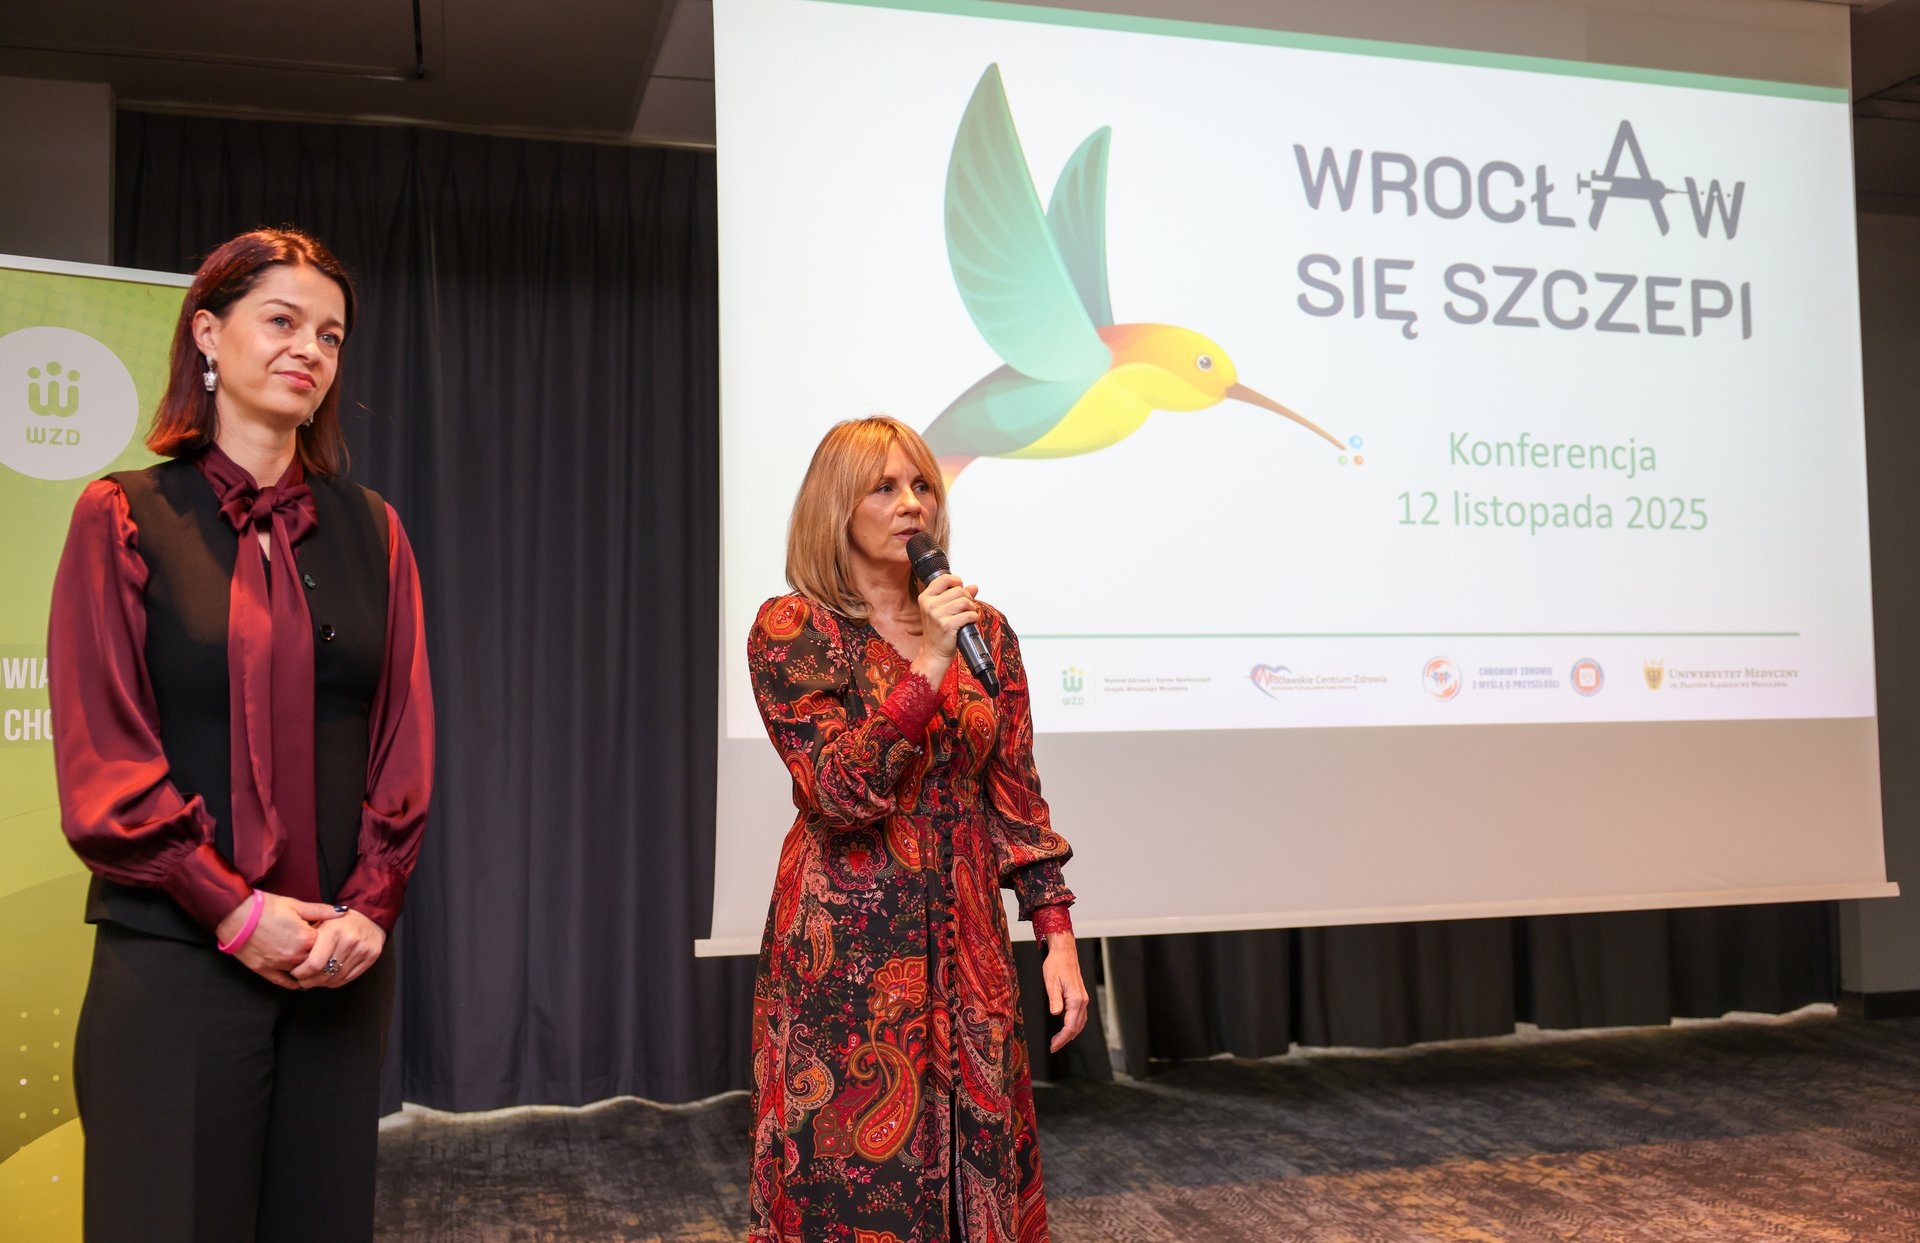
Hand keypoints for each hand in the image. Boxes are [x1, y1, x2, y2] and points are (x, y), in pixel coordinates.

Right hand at [217, 892, 343, 989]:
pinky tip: (300, 981)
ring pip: (302, 974)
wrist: (236, 915)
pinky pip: (284, 982)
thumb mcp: (296, 905)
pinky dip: (293, 982)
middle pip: (317, 962)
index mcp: (306, 938)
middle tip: (323, 955)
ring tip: (313, 967)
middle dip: (321, 958)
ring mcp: (279, 965)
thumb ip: (322, 911)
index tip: (329, 940)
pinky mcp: (264, 971)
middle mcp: (295, 955)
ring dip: (308, 971)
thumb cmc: (266, 907)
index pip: (328, 947)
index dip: (329, 942)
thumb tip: (343, 911)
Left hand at [292, 908, 386, 988]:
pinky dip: (334, 982)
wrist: (370, 917)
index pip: (314, 963)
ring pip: (335, 979)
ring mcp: (362, 950)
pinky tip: (327, 977)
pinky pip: (347, 978)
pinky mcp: (371, 957)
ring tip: (313, 979)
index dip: (301, 973)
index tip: (295, 973)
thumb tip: (292, 960)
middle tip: (302, 980)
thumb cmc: (340, 921)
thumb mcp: (321, 922)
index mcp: (334, 931)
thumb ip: (308, 938)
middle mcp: (350, 941)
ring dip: (321, 983)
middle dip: (309, 980)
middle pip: (324, 973)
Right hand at [912, 573, 981, 681]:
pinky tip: (969, 622)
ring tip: (967, 614)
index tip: (960, 588)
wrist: (933, 653)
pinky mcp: (947, 625)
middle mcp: (929, 605)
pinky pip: (968, 615)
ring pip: (965, 601)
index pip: (944, 578)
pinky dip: (973, 617)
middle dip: (967, 598)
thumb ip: (957, 596)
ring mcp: (937, 615)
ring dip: (971, 608)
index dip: (957, 581)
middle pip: (958, 590)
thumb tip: (973, 587)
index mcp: (925, 598)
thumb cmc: (937, 632)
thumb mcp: (942, 610)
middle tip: (966, 607)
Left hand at [1041, 931, 1089, 1053]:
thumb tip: (1056, 1014)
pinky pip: (1080, 1016)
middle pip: (1076, 1027)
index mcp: (1076, 999)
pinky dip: (1074, 1025)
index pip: (1070, 1026)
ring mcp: (1083, 999)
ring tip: (1058, 1041)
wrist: (1064, 952)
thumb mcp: (1051, 982)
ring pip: (1080, 1023)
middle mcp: (1083, 1001)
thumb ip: (1055, 999)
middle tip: (1053, 1047)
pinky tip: (1066, 1028)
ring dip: (1070, 1034)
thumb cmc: (1056, 965)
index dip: (1062, 1038)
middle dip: (1065, 1039)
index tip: (1053, 1046)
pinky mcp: (1080, 997)